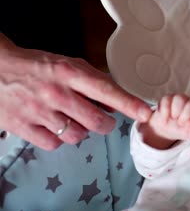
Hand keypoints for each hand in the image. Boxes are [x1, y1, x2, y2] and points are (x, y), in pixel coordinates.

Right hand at [0, 33, 151, 149]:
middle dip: (106, 124)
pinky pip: (55, 144)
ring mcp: (39, 112)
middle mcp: (57, 93)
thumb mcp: (68, 65)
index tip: (145, 113)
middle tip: (101, 119)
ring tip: (71, 119)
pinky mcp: (24, 127)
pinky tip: (53, 125)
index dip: (129, 104)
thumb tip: (117, 104)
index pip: (107, 90)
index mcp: (70, 73)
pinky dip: (58, 139)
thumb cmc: (37, 66)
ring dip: (81, 131)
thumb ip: (94, 82)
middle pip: (97, 122)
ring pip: (78, 136)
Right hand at [141, 94, 189, 148]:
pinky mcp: (168, 98)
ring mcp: (180, 98)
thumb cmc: (184, 130)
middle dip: (185, 116)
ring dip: (176, 112)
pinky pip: (166, 101)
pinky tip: (166, 117)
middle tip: (181, 123)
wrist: (168, 129)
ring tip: (174, 119)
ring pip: (179, 99)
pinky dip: (165, 112)